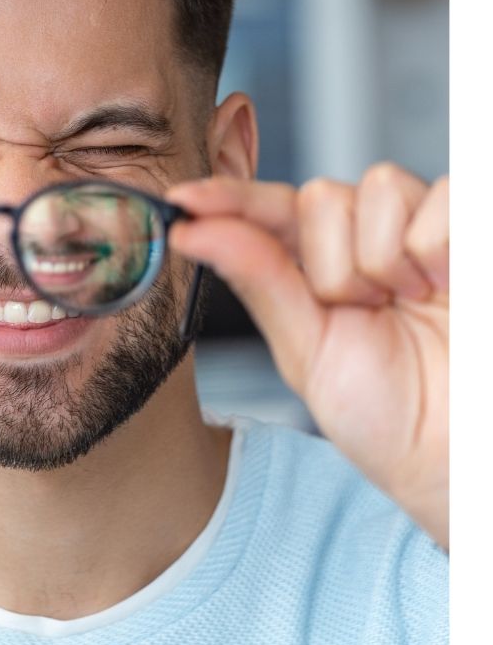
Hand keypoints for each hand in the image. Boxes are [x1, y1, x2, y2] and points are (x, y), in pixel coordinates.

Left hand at [166, 166, 447, 549]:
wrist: (456, 456)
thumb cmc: (388, 413)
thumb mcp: (306, 350)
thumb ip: (257, 279)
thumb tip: (192, 232)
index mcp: (314, 267)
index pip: (266, 211)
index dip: (227, 198)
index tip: (181, 200)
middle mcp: (364, 238)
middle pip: (321, 195)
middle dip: (334, 263)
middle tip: (365, 311)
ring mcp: (418, 230)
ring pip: (379, 188)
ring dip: (385, 258)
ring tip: (409, 304)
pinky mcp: (469, 228)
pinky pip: (444, 195)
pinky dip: (437, 246)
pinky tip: (445, 285)